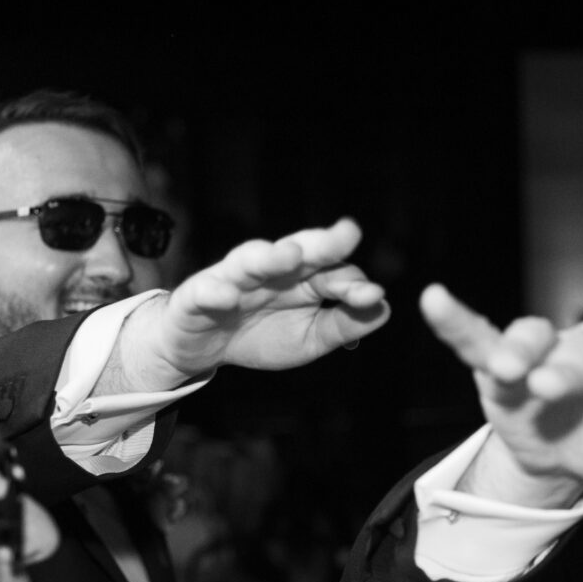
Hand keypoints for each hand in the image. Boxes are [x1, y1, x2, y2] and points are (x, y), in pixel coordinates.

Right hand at [131, 219, 391, 383]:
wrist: (204, 347)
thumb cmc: (262, 334)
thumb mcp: (312, 338)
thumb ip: (345, 324)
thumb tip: (383, 307)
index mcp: (303, 277)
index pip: (335, 271)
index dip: (354, 283)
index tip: (373, 294)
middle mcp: (271, 268)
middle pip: (300, 247)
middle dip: (323, 242)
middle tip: (347, 234)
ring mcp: (234, 277)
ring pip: (252, 259)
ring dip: (272, 256)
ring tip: (292, 257)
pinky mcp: (199, 294)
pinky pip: (206, 290)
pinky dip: (217, 292)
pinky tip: (228, 297)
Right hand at [422, 284, 582, 502]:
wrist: (572, 462)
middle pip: (579, 347)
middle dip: (568, 366)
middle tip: (559, 386)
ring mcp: (543, 356)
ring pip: (530, 339)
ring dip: (519, 349)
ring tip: (508, 369)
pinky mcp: (499, 368)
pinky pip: (477, 337)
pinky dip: (456, 321)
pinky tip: (433, 299)